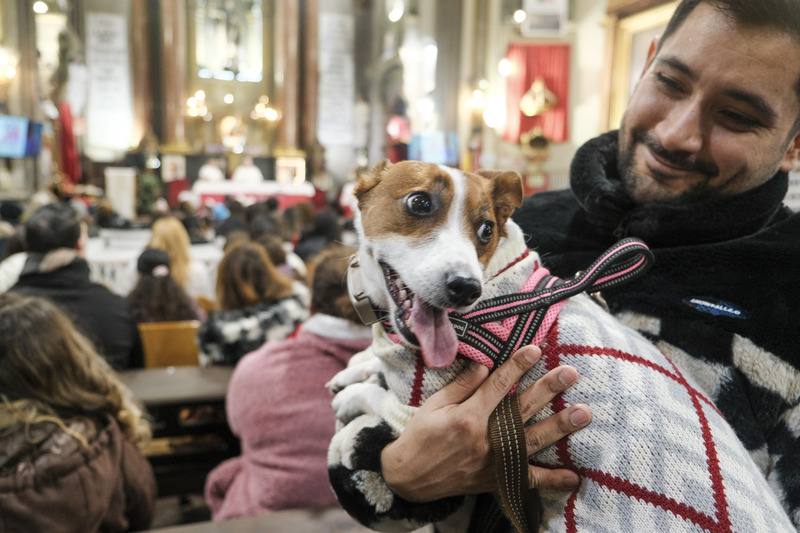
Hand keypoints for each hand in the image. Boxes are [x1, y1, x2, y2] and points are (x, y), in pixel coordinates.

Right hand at [380, 345, 590, 501]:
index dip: (518, 366)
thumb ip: (462, 385)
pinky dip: (552, 481)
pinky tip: (575, 476)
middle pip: (522, 410)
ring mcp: (494, 462)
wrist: (409, 478)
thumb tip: (486, 366)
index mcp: (468, 417)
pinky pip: (528, 482)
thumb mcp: (434, 405)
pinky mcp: (497, 480)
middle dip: (548, 390)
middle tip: (570, 373)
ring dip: (559, 427)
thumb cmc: (420, 436)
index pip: (498, 386)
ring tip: (583, 413)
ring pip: (532, 441)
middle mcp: (485, 439)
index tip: (535, 349)